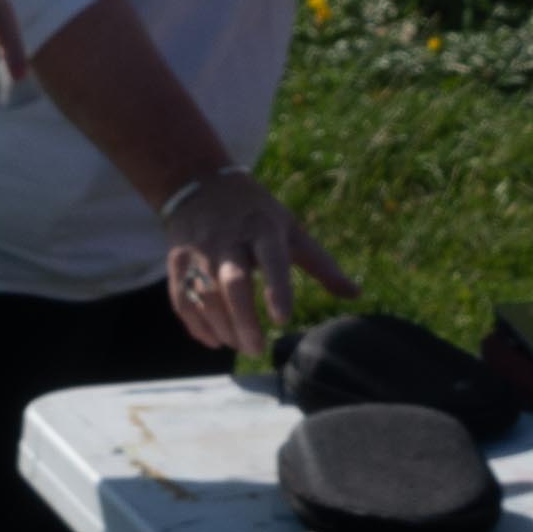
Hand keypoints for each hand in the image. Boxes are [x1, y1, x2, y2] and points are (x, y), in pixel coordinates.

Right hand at [151, 165, 356, 360]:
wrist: (196, 182)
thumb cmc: (255, 212)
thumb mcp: (289, 228)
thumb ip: (320, 264)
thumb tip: (357, 294)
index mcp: (262, 228)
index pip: (272, 259)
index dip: (277, 288)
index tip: (284, 318)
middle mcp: (228, 239)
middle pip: (233, 284)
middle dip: (244, 319)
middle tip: (258, 349)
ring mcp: (198, 251)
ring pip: (206, 296)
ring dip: (223, 327)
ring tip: (241, 346)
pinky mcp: (176, 262)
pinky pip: (183, 301)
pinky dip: (197, 326)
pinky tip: (215, 340)